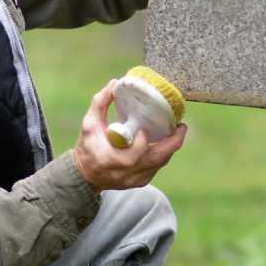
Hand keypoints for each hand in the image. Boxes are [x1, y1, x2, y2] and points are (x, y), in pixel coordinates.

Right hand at [72, 79, 186, 190]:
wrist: (85, 176)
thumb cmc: (87, 148)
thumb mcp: (89, 124)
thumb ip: (100, 103)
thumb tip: (115, 83)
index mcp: (116, 160)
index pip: (139, 151)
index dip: (144, 139)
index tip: (146, 127)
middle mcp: (129, 173)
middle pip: (160, 158)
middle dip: (175, 141)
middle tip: (181, 126)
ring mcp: (136, 180)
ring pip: (161, 163)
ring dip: (170, 147)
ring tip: (176, 132)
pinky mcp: (140, 182)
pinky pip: (157, 167)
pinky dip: (162, 155)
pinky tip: (164, 143)